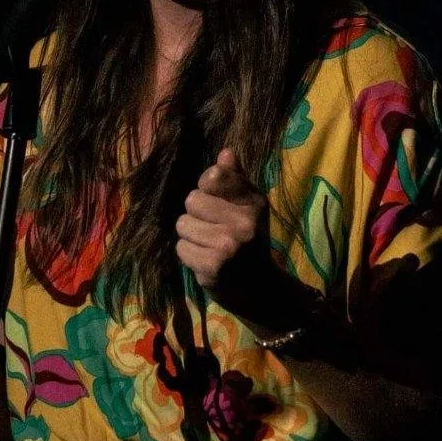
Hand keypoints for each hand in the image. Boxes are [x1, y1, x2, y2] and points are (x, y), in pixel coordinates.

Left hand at [175, 148, 267, 295]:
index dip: (207, 187)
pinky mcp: (212, 267)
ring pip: (183, 224)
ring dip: (191, 235)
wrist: (260, 288)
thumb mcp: (249, 207)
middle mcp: (243, 223)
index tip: (217, 200)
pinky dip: (190, 254)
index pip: (213, 176)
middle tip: (214, 228)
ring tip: (210, 244)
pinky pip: (181, 248)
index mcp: (253, 202)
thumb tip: (225, 153)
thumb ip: (235, 179)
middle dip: (197, 214)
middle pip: (192, 200)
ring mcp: (227, 246)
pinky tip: (206, 259)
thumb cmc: (249, 239)